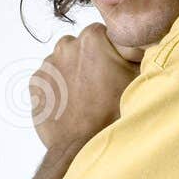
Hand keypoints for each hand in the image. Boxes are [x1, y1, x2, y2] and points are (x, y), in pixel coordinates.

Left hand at [30, 23, 139, 152]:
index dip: (113, 51)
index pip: (106, 33)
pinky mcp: (36, 82)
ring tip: (87, 96)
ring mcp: (48, 63)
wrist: (81, 146)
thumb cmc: (111, 114)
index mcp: (93, 37)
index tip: (116, 69)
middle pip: (83, 45)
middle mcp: (66, 44)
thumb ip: (137, 53)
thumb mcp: (137, 78)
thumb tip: (141, 41)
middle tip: (103, 85)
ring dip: (75, 72)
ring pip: (65, 60)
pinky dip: (60, 86)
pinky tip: (72, 102)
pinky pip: (51, 77)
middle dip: (92, 60)